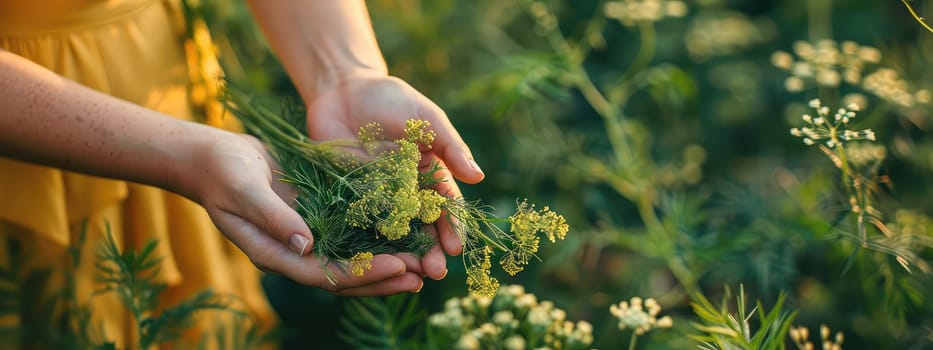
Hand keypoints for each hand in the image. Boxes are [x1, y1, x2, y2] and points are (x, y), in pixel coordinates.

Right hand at [181, 132, 423, 294]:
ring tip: (421, 264)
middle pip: (345, 275)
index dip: (362, 273)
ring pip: (352, 258)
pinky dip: (377, 235)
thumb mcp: (243, 190)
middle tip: (421, 276)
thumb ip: (272, 216)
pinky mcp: (317, 214)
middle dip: (383, 278)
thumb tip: (305, 244)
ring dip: (385, 263)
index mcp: (275, 253)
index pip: (325, 273)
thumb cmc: (222, 171)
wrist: (214, 156)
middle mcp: (295, 251)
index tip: (397, 266)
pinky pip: (351, 232)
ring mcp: (307, 235)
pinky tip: (404, 230)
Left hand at [305, 73, 484, 279]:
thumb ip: (450, 147)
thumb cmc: (392, 99)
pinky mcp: (348, 197)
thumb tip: (478, 175)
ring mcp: (378, 196)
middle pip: (423, 227)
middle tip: (435, 272)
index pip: (447, 207)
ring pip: (394, 232)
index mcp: (431, 174)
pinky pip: (361, 223)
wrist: (343, 90)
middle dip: (431, 250)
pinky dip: (369, 242)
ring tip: (411, 274)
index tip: (457, 248)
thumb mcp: (426, 119)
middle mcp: (407, 191)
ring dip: (404, 254)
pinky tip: (375, 259)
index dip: (453, 228)